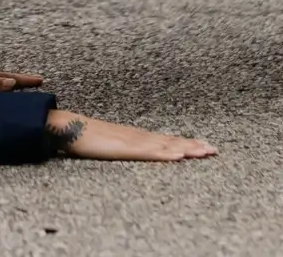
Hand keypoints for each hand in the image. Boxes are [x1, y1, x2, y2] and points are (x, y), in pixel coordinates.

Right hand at [45, 109, 216, 161]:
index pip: (167, 140)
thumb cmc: (85, 136)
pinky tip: (178, 156)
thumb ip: (122, 147)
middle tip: (214, 150)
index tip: (204, 145)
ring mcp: (133, 141)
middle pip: (172, 141)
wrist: (68, 126)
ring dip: (187, 149)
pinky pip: (150, 152)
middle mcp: (138, 136)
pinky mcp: (125, 148)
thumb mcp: (109, 144)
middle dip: (194, 145)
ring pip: (166, 146)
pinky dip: (166, 154)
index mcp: (136, 136)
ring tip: (205, 152)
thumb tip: (132, 150)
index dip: (186, 142)